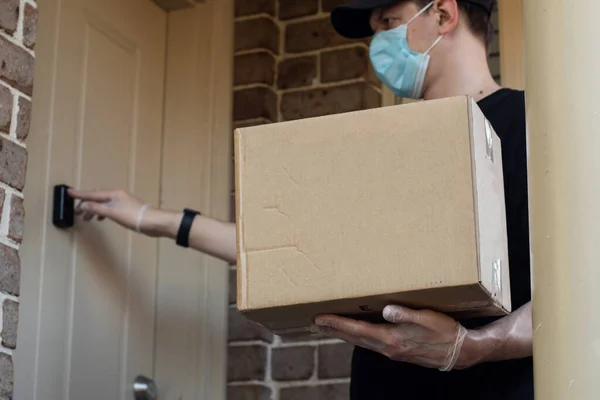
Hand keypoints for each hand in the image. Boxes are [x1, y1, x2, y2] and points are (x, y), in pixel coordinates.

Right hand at [68, 188, 159, 235]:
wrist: (153, 222)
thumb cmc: (133, 217)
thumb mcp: (113, 213)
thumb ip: (97, 208)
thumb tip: (83, 205)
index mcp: (114, 194)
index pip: (93, 193)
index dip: (81, 194)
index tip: (69, 192)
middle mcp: (118, 195)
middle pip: (98, 198)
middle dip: (86, 203)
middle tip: (76, 211)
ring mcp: (123, 202)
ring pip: (104, 204)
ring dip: (94, 210)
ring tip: (86, 218)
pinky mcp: (127, 209)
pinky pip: (110, 208)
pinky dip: (103, 212)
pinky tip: (101, 218)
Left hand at [312, 305, 480, 370]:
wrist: (459, 352)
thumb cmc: (445, 332)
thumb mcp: (427, 319)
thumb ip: (406, 315)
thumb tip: (386, 310)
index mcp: (391, 339)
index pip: (357, 330)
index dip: (337, 324)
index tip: (320, 318)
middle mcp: (388, 348)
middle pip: (354, 338)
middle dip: (334, 329)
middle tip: (316, 322)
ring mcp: (392, 351)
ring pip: (361, 341)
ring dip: (343, 334)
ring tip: (329, 326)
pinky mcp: (397, 351)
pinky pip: (370, 343)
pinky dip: (357, 336)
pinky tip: (355, 331)